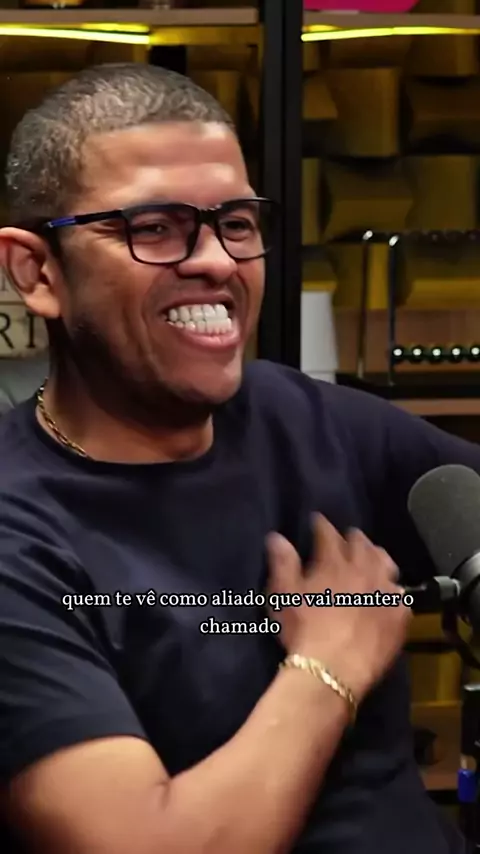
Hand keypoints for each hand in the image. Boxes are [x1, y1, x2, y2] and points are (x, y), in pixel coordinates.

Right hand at [266, 514, 411, 701]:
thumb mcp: (284, 596)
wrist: (333, 669)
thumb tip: (277, 537)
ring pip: (386, 563)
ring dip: (377, 558)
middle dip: (353, 538)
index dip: (321, 525)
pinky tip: (388, 597)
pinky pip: (400, 596)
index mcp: (333, 563)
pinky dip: (392, 592)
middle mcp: (363, 570)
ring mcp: (385, 592)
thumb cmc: (303, 631)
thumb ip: (283, 563)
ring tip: (371, 559)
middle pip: (362, 544)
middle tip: (347, 538)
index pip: (328, 534)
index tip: (317, 522)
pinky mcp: (399, 615)